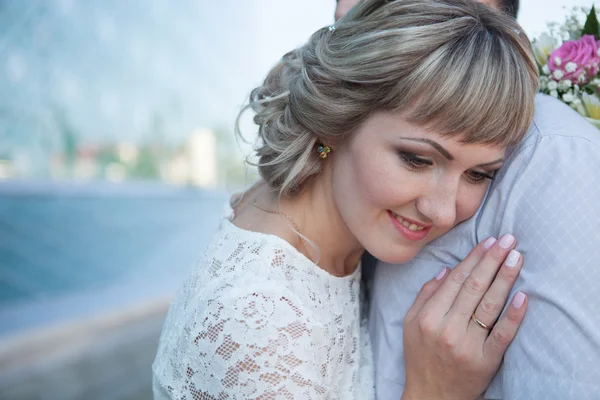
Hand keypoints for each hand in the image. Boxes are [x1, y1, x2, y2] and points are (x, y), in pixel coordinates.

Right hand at [401, 234, 526, 399]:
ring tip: (516, 258)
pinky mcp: (486, 361)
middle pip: (474, 287)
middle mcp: (447, 328)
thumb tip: (447, 271)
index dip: (473, 258)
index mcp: (428, 316)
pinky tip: (522, 296)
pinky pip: (502, 334)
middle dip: (493, 260)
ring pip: (489, 305)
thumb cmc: (420, 357)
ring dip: (505, 278)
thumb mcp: (410, 324)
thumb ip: (425, 296)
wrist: (432, 396)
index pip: (456, 280)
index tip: (488, 241)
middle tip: (508, 240)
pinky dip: (513, 315)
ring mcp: (467, 344)